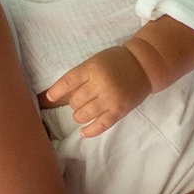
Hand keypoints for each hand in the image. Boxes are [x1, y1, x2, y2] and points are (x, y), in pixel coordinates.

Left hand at [41, 45, 156, 138]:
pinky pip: (101, 125)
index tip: (49, 97)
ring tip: (83, 112)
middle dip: (73, 103)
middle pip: (75, 101)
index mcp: (92, 68)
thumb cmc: (116, 61)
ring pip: (84, 115)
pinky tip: (83, 132)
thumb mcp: (96, 61)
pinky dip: (90, 131)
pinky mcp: (119, 110)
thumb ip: (81, 75)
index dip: (56, 91)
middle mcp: (100, 84)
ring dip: (79, 116)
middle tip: (80, 99)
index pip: (68, 82)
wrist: (144, 65)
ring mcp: (110, 99)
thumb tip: (63, 95)